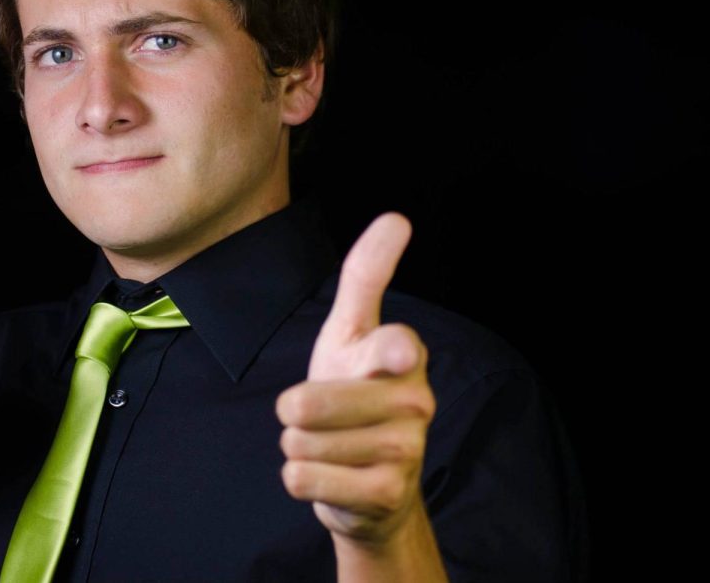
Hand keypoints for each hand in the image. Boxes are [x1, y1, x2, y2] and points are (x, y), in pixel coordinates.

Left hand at [276, 212, 435, 546]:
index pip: (391, 344)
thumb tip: (397, 216)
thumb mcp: (351, 331)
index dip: (384, 351)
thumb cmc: (356, 389)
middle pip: (310, 404)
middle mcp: (415, 399)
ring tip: (328, 443)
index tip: (389, 353)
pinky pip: (302, 477)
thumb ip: (366, 275)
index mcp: (403, 353)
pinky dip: (300, 476)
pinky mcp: (387, 493)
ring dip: (298, 444)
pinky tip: (330, 474)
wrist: (374, 486)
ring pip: (300, 442)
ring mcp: (407, 449)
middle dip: (293, 411)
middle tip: (313, 412)